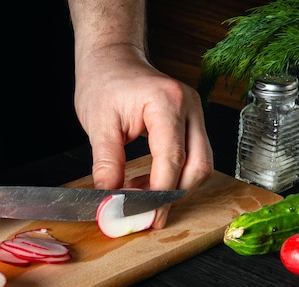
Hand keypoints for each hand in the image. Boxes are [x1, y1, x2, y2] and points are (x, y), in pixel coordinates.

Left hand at [73, 44, 213, 226]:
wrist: (112, 60)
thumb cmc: (104, 82)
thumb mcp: (98, 124)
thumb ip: (106, 164)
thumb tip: (111, 200)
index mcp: (166, 102)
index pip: (172, 158)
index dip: (159, 193)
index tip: (143, 215)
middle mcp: (189, 107)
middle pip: (197, 166)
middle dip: (173, 195)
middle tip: (146, 215)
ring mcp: (194, 114)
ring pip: (200, 165)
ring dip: (174, 188)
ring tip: (140, 196)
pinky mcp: (191, 122)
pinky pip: (192, 157)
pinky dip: (173, 176)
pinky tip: (147, 183)